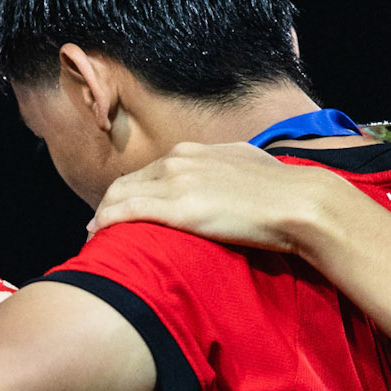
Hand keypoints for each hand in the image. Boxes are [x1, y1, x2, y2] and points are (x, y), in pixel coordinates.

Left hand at [87, 140, 333, 252]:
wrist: (297, 202)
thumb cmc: (279, 191)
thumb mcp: (246, 167)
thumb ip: (224, 170)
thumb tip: (223, 181)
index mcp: (194, 151)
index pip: (148, 171)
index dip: (129, 192)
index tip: (121, 210)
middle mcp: (179, 160)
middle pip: (126, 182)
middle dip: (107, 205)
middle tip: (97, 229)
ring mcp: (176, 182)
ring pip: (119, 195)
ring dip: (101, 217)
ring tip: (94, 238)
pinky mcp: (177, 208)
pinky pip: (126, 212)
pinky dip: (106, 223)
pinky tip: (97, 237)